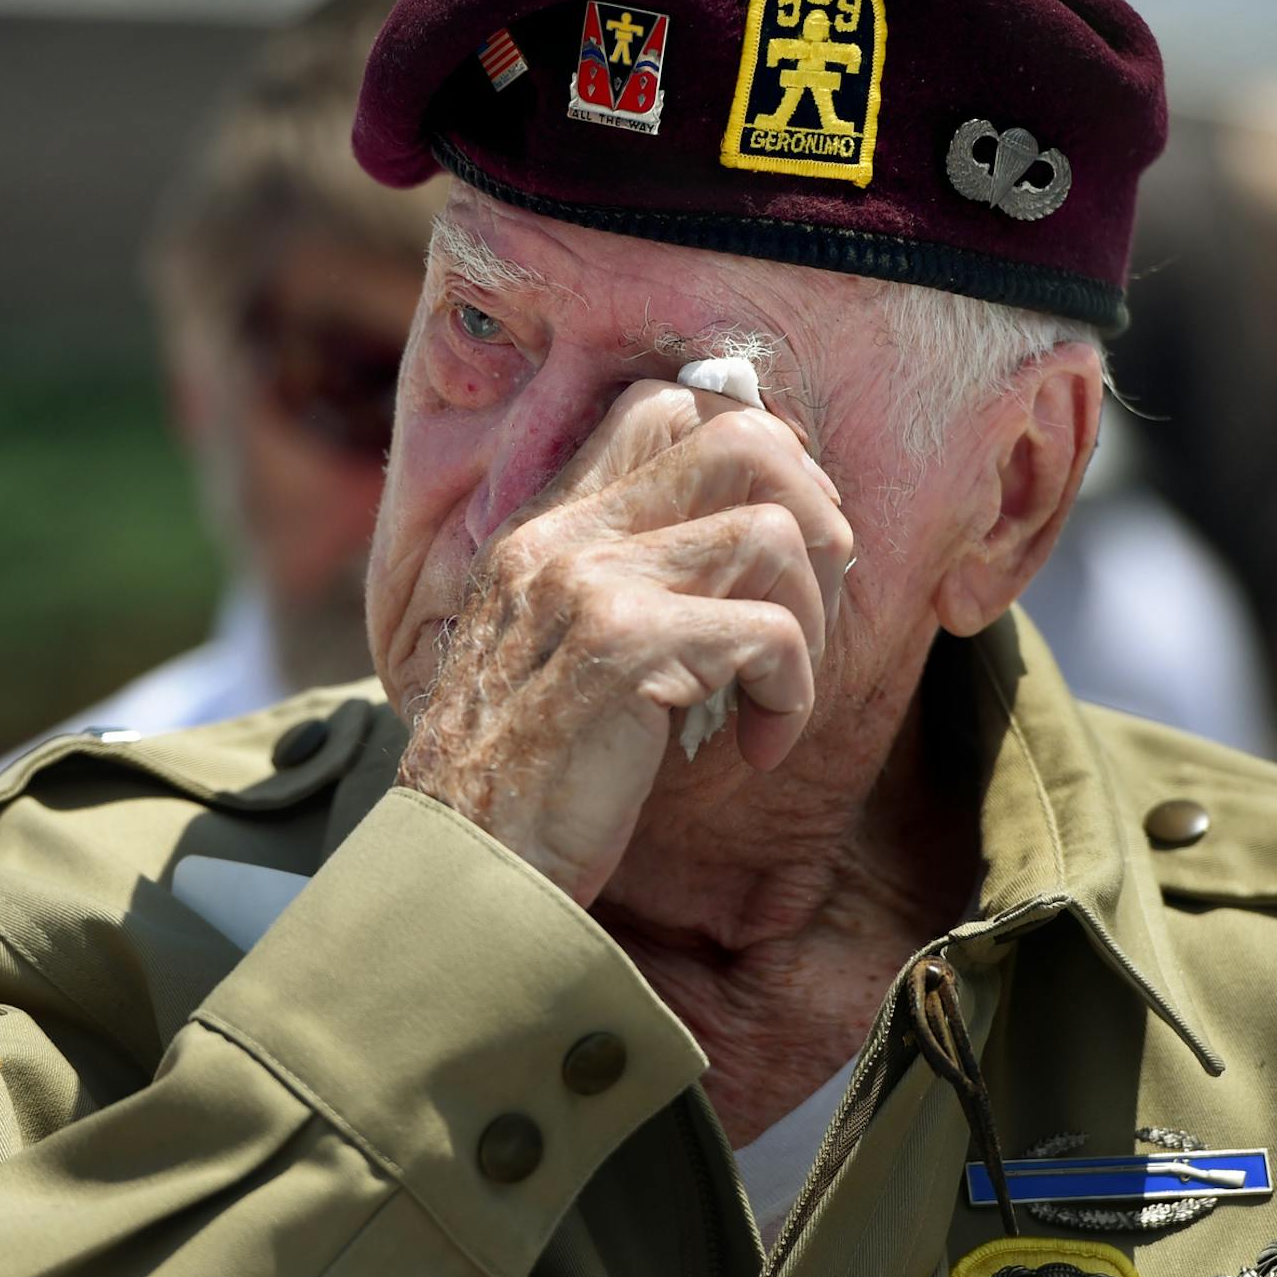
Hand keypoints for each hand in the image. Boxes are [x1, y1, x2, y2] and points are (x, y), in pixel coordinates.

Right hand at [395, 380, 852, 905]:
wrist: (463, 871)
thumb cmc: (528, 780)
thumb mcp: (560, 653)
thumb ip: (626, 581)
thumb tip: (764, 534)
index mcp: (544, 527)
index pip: (665, 405)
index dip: (758, 456)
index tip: (780, 547)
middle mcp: (560, 536)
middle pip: (740, 438)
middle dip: (813, 520)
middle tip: (808, 609)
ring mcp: (587, 585)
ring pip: (772, 533)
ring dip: (812, 622)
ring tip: (780, 694)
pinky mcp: (623, 649)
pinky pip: (773, 632)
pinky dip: (793, 696)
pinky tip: (758, 749)